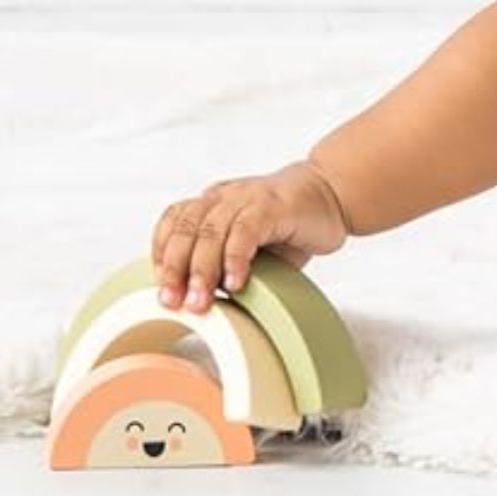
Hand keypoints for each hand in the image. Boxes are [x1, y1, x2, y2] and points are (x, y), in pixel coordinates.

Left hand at [152, 160, 350, 311]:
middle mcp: (225, 196)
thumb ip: (224, 264)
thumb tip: (199, 302)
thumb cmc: (289, 224)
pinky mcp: (272, 205)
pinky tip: (236, 283)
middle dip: (174, 270)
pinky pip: (245, 231)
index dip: (162, 255)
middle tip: (172, 303)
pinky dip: (235, 259)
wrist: (333, 191)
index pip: (173, 222)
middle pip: (186, 229)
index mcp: (213, 203)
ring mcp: (247, 197)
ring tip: (201, 302)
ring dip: (201, 271)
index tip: (163, 288)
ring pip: (211, 231)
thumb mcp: (249, 245)